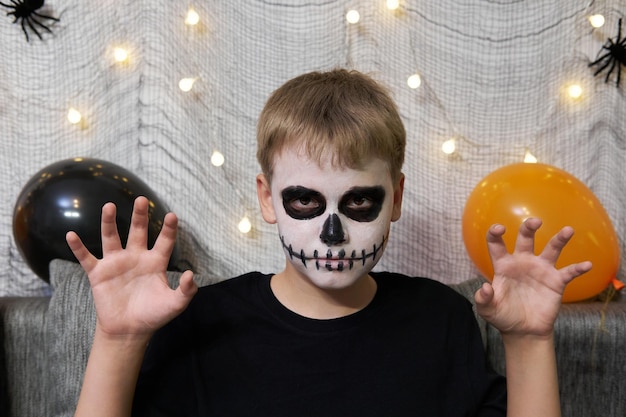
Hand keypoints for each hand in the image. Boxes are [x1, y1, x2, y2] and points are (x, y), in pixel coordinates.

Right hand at [66, 196, 196, 339]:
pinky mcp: (98, 274)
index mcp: (155, 262)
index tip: (172, 215)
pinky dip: (78, 247)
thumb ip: (186, 291)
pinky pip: (86, 257)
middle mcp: (136, 258)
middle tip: (141, 199)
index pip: (164, 241)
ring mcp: (116, 264)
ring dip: (109, 222)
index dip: (169, 229)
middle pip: (137, 231)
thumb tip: (191, 274)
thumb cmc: (153, 316)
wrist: (129, 332)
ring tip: (109, 206)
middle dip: (139, 216)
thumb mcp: (175, 304)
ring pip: (111, 237)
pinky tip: (71, 235)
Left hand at [474, 218, 591, 337]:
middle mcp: (522, 262)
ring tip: (568, 230)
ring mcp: (540, 270)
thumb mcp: (487, 309)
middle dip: (529, 228)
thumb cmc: (503, 316)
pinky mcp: (555, 282)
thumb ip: (483, 298)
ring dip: (559, 239)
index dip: (495, 233)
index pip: (497, 244)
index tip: (499, 228)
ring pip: (551, 249)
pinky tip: (586, 264)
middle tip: (535, 221)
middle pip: (525, 239)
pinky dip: (578, 268)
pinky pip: (569, 272)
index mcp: (504, 265)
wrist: (523, 331)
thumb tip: (485, 287)